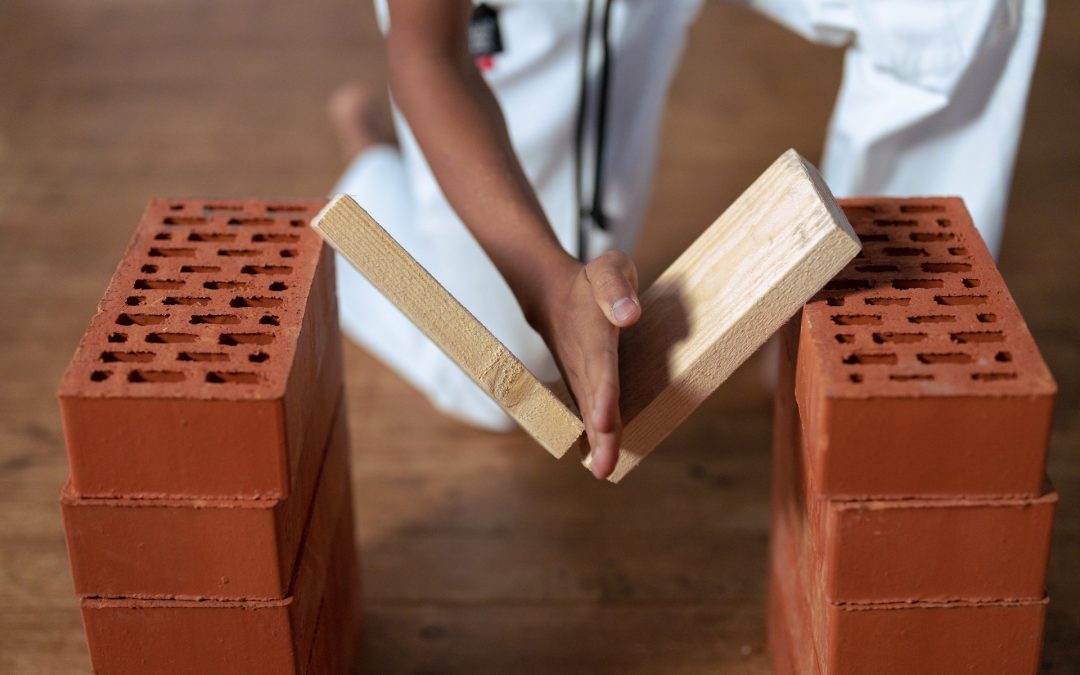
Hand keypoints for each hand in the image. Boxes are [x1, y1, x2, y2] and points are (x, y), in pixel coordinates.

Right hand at [530, 251, 640, 479]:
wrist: (550, 294)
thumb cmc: (589, 282)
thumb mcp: (608, 268)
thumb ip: (617, 288)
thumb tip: (630, 315)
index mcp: (592, 333)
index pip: (601, 366)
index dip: (604, 395)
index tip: (606, 422)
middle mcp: (584, 360)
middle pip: (594, 400)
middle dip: (600, 433)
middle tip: (604, 467)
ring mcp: (579, 375)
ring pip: (589, 411)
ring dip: (597, 442)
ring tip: (603, 471)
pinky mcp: (582, 385)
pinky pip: (588, 413)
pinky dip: (594, 438)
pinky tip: (602, 463)